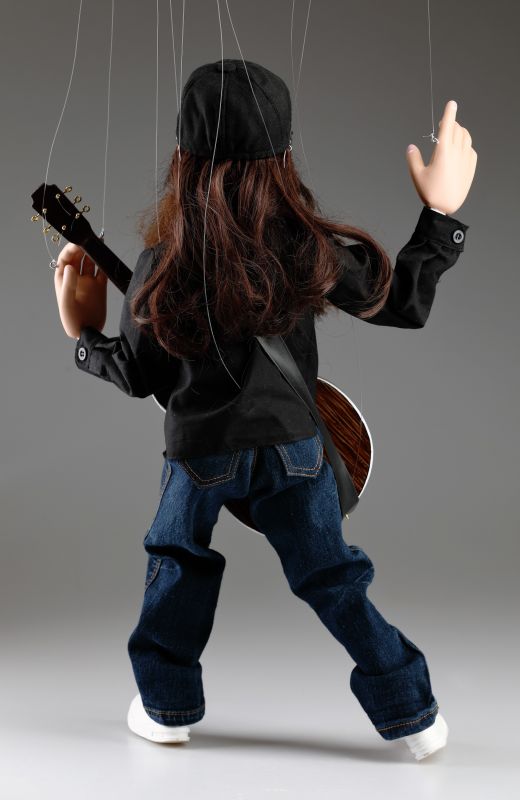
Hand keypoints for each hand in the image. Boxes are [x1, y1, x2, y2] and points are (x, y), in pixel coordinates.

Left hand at [54, 243, 108, 338]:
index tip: (78, 243)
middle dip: (83, 247)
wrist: (88, 332)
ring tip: (100, 244)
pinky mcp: (100, 286)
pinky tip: (107, 257)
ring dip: (94, 253)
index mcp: (63, 279)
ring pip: (91, 261)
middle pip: (78, 257)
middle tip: (91, 240)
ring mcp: (89, 281)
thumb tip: (71, 267)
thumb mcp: (67, 302)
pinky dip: (105, 264)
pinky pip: (103, 271)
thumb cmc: (72, 320)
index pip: (65, 258)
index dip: (71, 249)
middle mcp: (76, 277)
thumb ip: (69, 284)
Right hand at [406, 99, 477, 215]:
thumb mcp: (417, 175)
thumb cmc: (430, 192)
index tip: (451, 103)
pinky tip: (459, 150)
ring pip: (466, 137)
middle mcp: (457, 152)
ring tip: (453, 136)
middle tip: (445, 125)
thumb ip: (413, 158)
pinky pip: (471, 149)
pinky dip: (465, 145)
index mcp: (443, 151)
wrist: (445, 208)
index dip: (449, 112)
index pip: (448, 125)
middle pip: (458, 129)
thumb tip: (411, 147)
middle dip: (452, 124)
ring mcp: (466, 158)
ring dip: (460, 132)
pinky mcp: (471, 166)